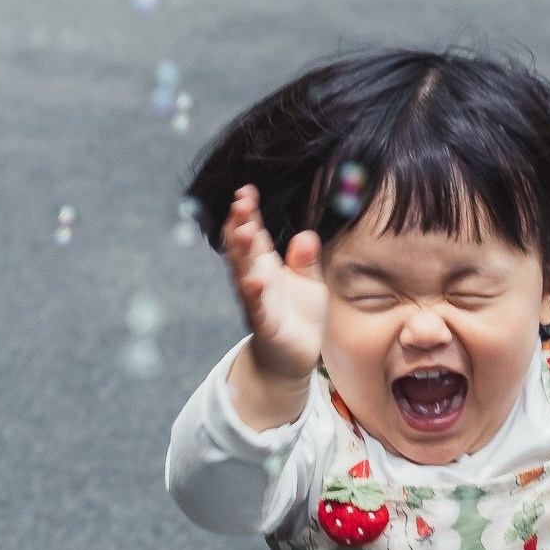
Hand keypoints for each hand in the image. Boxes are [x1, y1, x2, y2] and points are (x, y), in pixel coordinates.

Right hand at [222, 184, 327, 425]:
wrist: (292, 358)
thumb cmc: (298, 315)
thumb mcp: (309, 282)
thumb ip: (306, 260)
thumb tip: (305, 235)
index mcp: (265, 265)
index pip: (254, 233)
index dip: (248, 213)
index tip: (245, 191)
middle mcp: (255, 278)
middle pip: (245, 248)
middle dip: (241, 224)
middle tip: (240, 202)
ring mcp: (257, 301)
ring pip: (245, 272)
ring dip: (243, 253)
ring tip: (245, 230)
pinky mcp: (265, 324)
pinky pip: (258, 307)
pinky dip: (255, 293)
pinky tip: (256, 280)